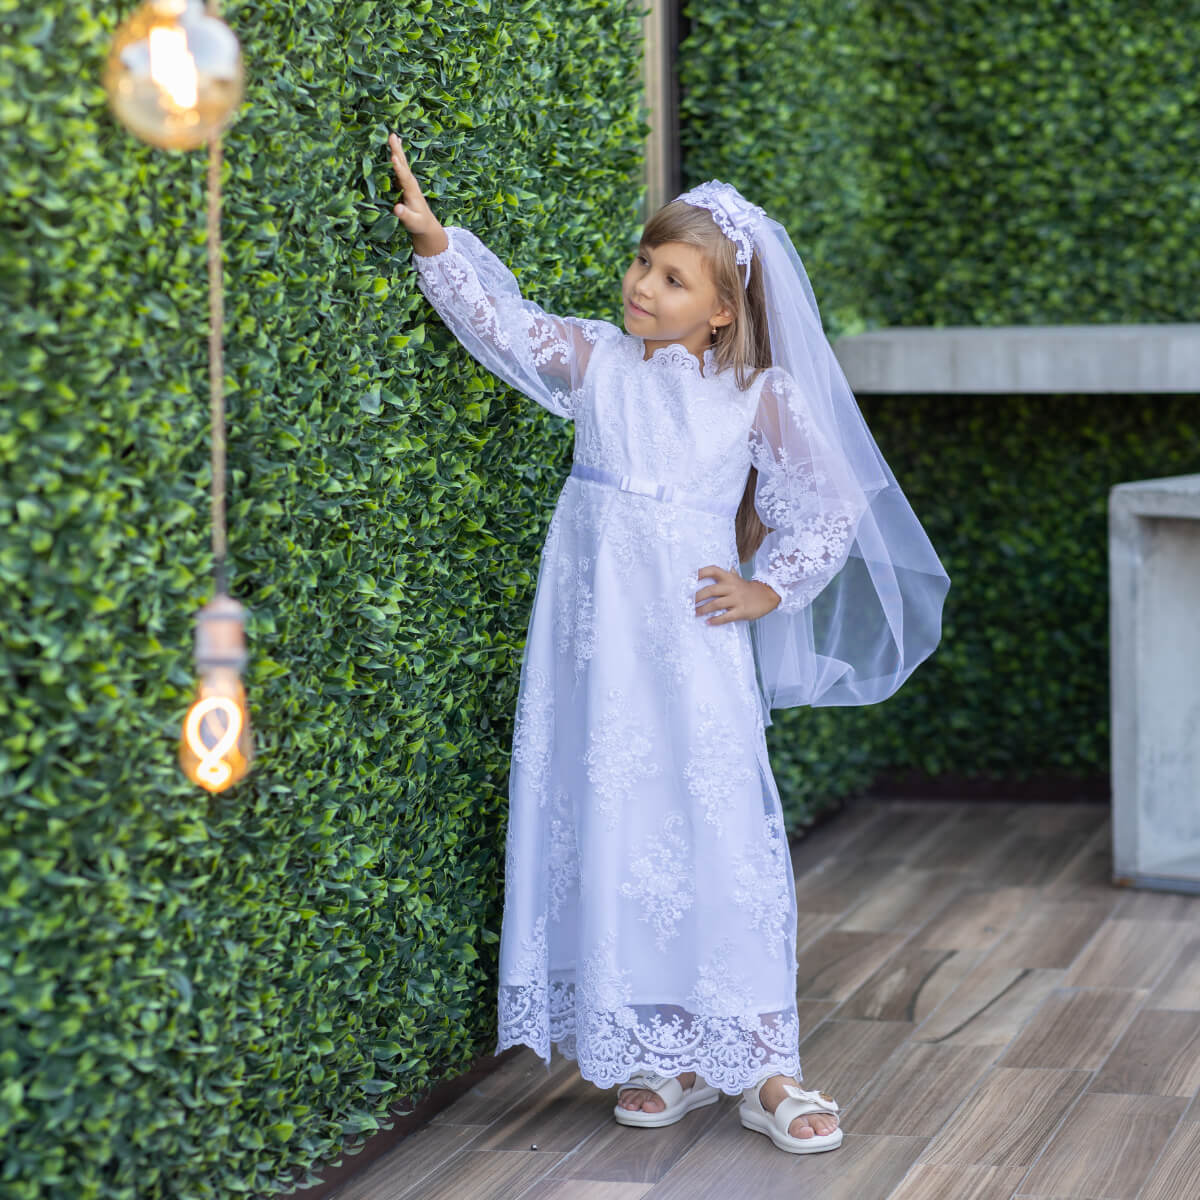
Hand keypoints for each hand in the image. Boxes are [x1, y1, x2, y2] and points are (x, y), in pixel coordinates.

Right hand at [387, 132, 447, 253]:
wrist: (426, 224)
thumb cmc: (419, 224)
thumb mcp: (412, 222)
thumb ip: (405, 215)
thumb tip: (397, 208)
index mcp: (412, 192)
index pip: (405, 178)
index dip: (399, 168)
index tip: (393, 157)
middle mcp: (411, 184)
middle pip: (404, 165)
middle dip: (398, 150)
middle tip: (392, 135)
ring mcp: (409, 182)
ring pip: (403, 163)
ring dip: (397, 149)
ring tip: (393, 136)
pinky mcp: (405, 183)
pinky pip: (400, 167)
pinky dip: (397, 156)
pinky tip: (394, 149)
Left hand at [695, 565, 780, 623]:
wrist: (768, 595)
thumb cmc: (749, 589)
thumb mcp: (738, 579)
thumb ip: (728, 575)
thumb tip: (719, 569)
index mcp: (729, 577)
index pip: (713, 570)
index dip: (701, 572)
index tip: (689, 577)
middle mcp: (732, 587)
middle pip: (710, 590)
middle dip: (697, 597)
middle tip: (687, 603)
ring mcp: (736, 599)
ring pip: (715, 604)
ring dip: (703, 609)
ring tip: (694, 613)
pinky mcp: (741, 611)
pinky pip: (725, 617)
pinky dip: (716, 620)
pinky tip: (708, 622)